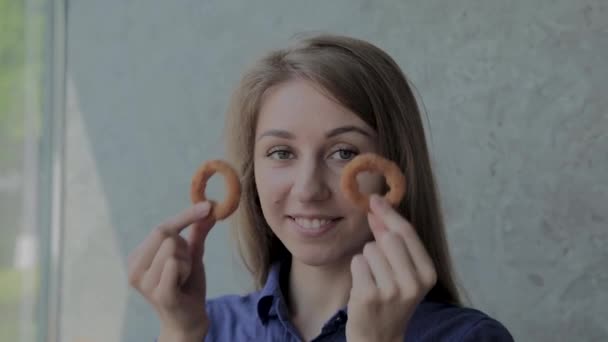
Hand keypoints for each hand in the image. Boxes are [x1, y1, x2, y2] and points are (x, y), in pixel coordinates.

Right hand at [127, 202, 215, 340]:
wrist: (189, 320)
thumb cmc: (187, 287)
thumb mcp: (192, 255)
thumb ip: (197, 233)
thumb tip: (209, 207)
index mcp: (138, 257)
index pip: (162, 227)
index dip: (185, 216)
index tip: (207, 205)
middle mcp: (134, 268)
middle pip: (165, 234)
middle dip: (183, 245)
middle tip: (184, 265)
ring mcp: (144, 283)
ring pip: (172, 249)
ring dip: (187, 262)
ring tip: (182, 278)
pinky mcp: (160, 293)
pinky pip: (174, 264)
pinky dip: (185, 269)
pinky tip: (182, 285)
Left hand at [346, 194, 436, 341]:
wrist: (379, 338)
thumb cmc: (391, 298)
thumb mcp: (404, 272)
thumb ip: (395, 240)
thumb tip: (377, 206)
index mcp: (428, 274)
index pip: (408, 233)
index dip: (389, 213)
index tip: (375, 198)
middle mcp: (413, 283)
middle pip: (389, 238)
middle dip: (377, 238)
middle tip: (375, 252)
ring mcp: (391, 290)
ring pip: (370, 249)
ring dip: (366, 258)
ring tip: (372, 278)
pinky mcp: (369, 295)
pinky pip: (357, 262)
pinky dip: (357, 269)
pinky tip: (363, 286)